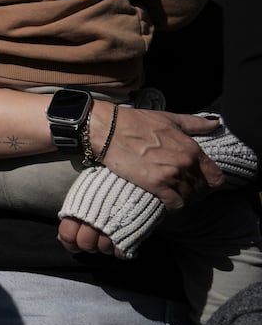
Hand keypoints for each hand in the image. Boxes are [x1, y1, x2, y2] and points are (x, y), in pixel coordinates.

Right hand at [55, 108, 221, 254]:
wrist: (109, 130)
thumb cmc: (137, 122)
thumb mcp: (169, 119)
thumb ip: (195, 123)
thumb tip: (215, 123)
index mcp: (192, 149)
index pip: (216, 177)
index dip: (211, 182)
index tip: (201, 181)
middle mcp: (186, 164)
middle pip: (203, 190)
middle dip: (197, 191)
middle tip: (185, 188)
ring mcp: (172, 176)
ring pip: (190, 198)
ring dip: (185, 198)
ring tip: (175, 194)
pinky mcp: (156, 186)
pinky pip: (175, 204)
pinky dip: (173, 205)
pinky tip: (167, 200)